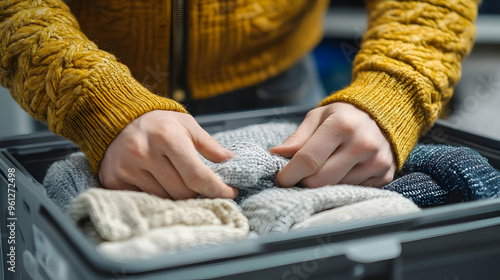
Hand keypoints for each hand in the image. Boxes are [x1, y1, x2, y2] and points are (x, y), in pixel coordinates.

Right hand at [98, 110, 237, 199]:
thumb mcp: (186, 125)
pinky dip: (156, 197)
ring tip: (176, 181)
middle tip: (201, 186)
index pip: (197, 176)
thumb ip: (209, 145)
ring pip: (165, 199)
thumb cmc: (157, 123)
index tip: (230, 193)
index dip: (217, 189)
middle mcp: (145, 153)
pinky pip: (144, 200)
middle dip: (197, 192)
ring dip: (176, 196)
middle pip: (182, 192)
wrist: (116, 118)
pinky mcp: (114, 180)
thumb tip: (230, 160)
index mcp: (167, 137)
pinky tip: (157, 183)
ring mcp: (127, 168)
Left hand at [270, 102, 395, 187]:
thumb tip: (276, 154)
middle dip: (303, 182)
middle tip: (299, 176)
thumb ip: (298, 138)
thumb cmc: (344, 116)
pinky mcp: (385, 176)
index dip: (289, 174)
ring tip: (323, 169)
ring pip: (335, 189)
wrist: (384, 114)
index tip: (280, 179)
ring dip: (322, 184)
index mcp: (343, 125)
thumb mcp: (318, 117)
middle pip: (320, 180)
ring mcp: (377, 162)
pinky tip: (342, 172)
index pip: (308, 160)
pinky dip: (340, 186)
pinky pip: (352, 191)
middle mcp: (363, 144)